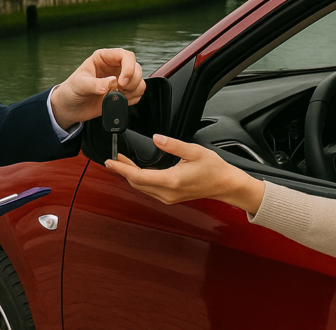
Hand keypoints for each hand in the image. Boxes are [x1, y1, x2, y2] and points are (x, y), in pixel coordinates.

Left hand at [50, 48, 144, 129]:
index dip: (129, 67)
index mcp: (104, 58)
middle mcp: (114, 67)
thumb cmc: (72, 91)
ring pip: (139, 82)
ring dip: (132, 91)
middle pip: (136, 68)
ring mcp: (120, 80)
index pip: (125, 56)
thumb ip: (94, 84)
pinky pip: (137, 94)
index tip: (122, 81)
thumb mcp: (79, 85)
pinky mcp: (123, 93)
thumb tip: (109, 84)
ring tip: (116, 96)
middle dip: (132, 81)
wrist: (70, 108)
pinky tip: (117, 101)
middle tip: (119, 90)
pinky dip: (131, 99)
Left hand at [104, 134, 265, 214]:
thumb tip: (156, 138)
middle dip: (123, 171)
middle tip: (112, 158)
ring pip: (141, 187)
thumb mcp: (193, 151)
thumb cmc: (213, 168)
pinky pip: (149, 189)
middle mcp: (167, 193)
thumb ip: (172, 145)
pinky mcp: (170, 197)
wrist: (225, 184)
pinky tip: (136, 170)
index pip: (138, 176)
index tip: (110, 162)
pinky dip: (139, 179)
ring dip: (130, 175)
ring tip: (121, 162)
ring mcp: (168, 197)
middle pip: (136, 183)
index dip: (121, 169)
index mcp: (171, 181)